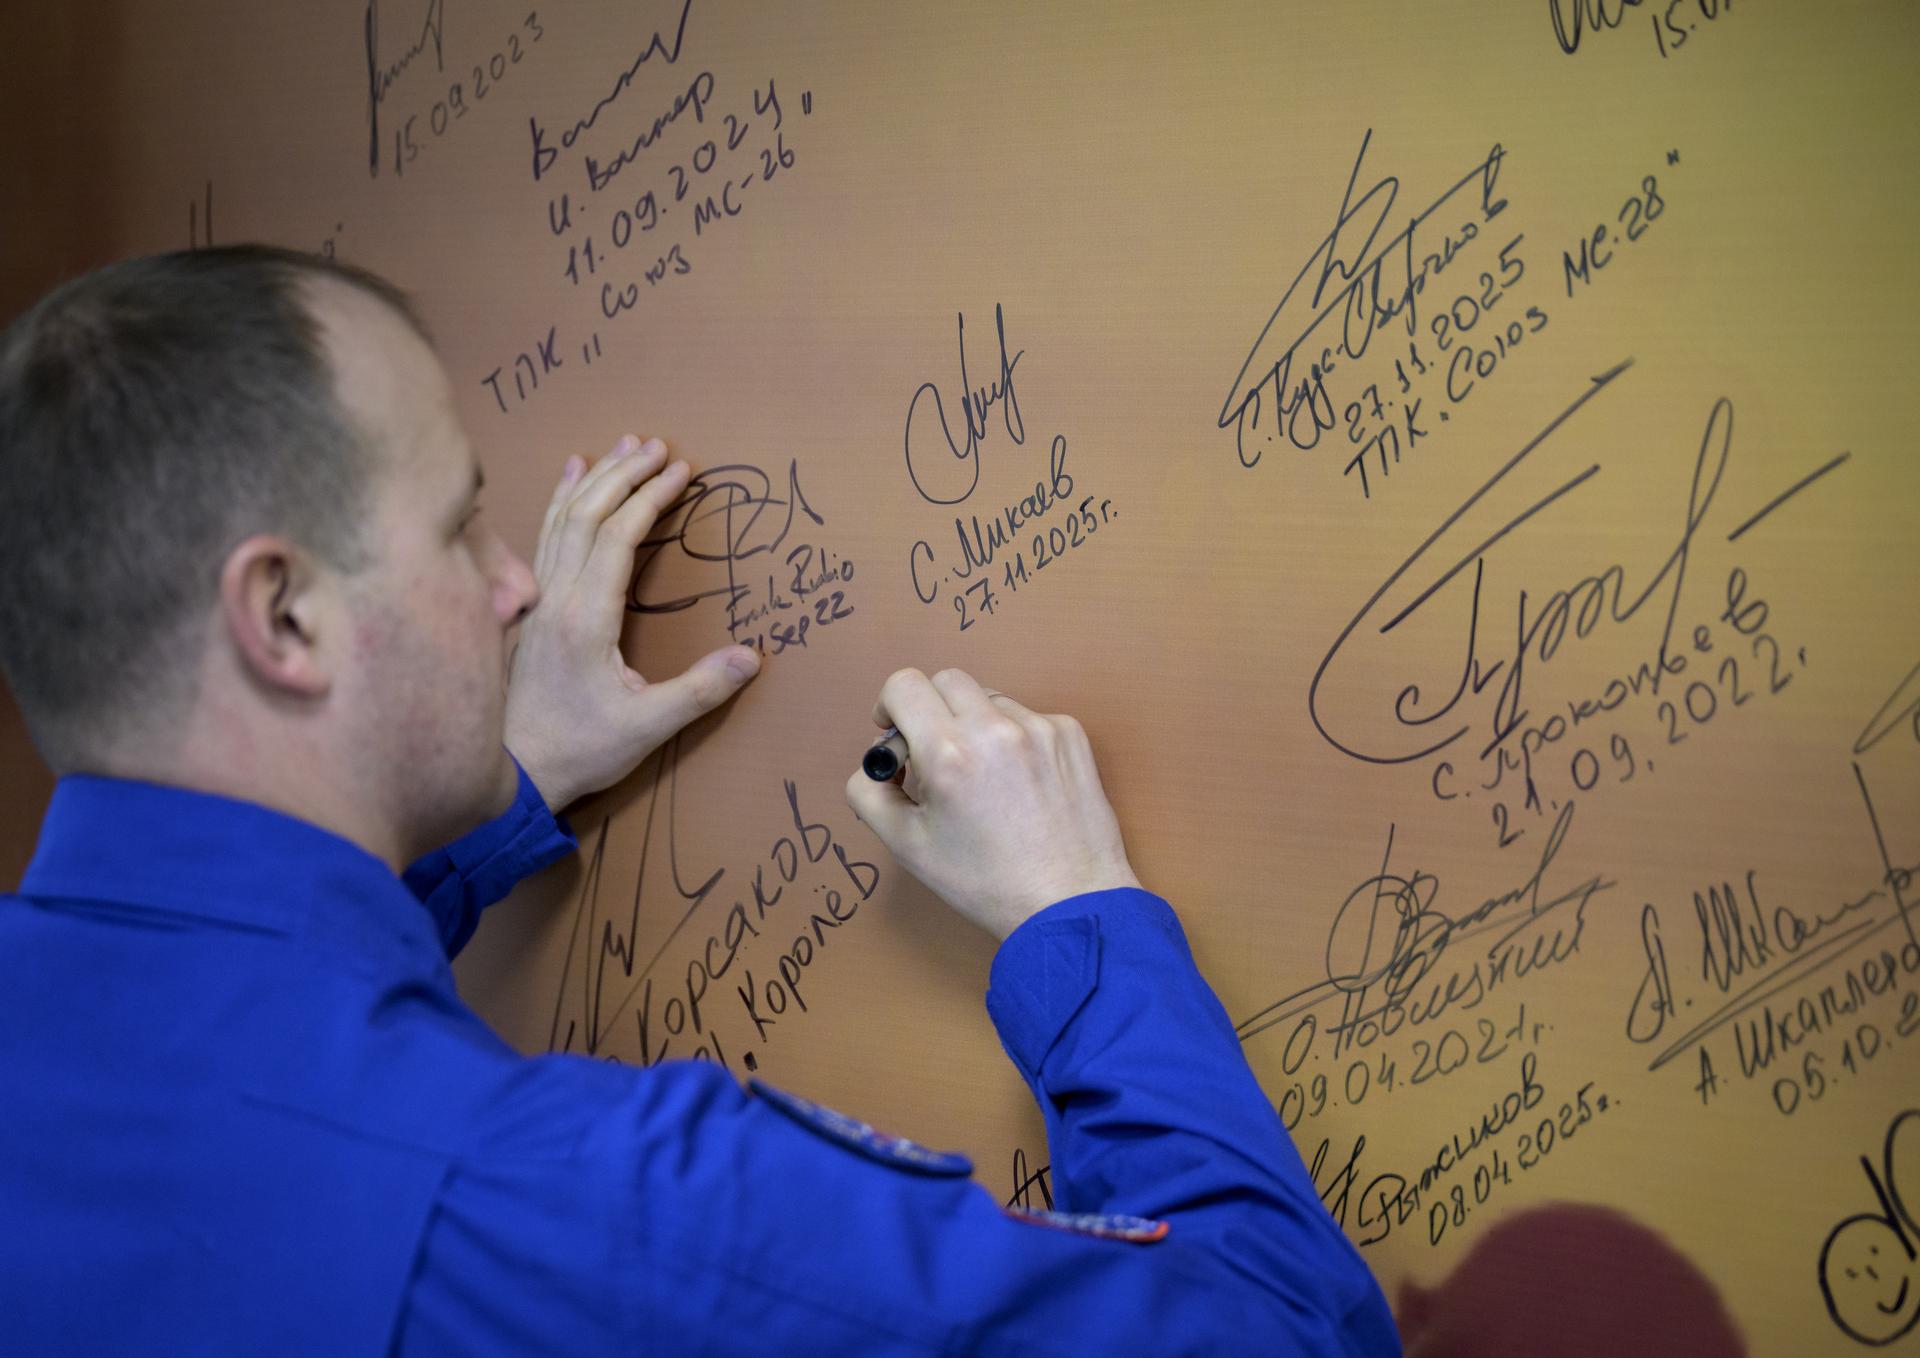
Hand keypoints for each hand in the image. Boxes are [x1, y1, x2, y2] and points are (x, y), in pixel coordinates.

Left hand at [505, 436, 759, 812]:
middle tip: (658, 445)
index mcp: (586, 618)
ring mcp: (538, 600)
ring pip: (561, 520)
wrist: (510, 772)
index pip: (619, 538)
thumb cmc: (579, 750)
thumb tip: (751, 657)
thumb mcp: (647, 727)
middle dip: (625, 474)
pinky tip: (569, 477)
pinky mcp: (530, 609)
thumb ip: (700, 690)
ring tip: (622, 446)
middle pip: (587, 514)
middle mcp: (556, 597)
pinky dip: (559, 500)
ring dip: (594, 479)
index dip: (651, 498)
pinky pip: (543, 537)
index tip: (681, 470)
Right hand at [845, 668, 1140, 939]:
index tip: (895, 734)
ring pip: (988, 698)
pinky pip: (1026, 717)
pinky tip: (1019, 784)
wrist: (1068, 903)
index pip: (904, 685)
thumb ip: (869, 793)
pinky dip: (1012, 739)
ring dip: (973, 724)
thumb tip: (877, 764)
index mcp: (948, 753)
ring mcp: (1039, 727)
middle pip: (945, 681)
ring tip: (983, 776)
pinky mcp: (1070, 734)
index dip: (889, 707)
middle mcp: (995, 728)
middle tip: (933, 754)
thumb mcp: (907, 847)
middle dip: (930, 710)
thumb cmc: (985, 882)